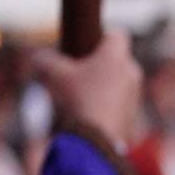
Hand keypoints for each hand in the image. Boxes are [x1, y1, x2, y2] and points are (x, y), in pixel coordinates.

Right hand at [30, 30, 142, 148]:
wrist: (97, 139)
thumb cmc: (77, 100)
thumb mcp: (55, 76)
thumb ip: (46, 60)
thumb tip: (39, 57)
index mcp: (116, 57)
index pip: (118, 35)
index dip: (102, 37)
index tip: (87, 46)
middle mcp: (132, 72)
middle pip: (117, 60)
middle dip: (99, 64)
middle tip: (78, 73)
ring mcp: (136, 94)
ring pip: (120, 82)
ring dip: (104, 85)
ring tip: (82, 96)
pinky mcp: (135, 115)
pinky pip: (121, 103)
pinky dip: (108, 105)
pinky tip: (90, 114)